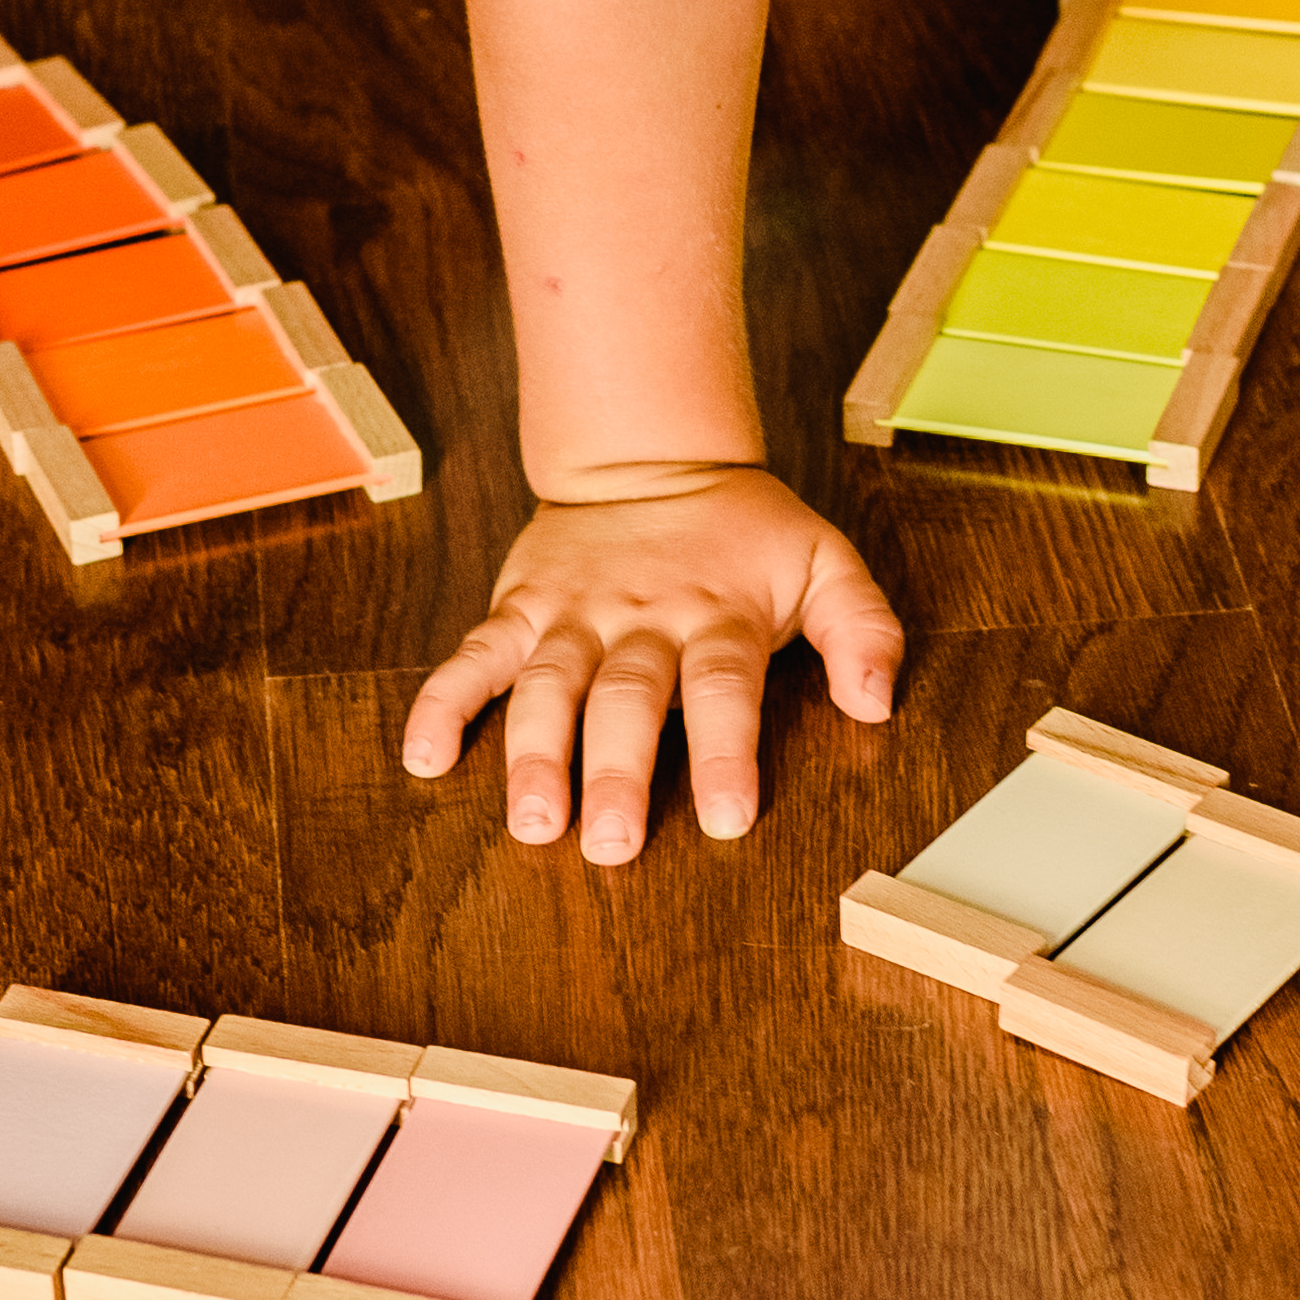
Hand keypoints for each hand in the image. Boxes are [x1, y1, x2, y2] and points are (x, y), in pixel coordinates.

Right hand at [400, 468, 905, 861]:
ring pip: (549, 686)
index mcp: (716, 615)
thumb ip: (862, 628)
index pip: (722, 687)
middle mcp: (640, 619)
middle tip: (611, 844)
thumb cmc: (741, 530)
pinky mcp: (520, 607)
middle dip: (618, 772)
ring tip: (533, 820)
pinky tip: (424, 758)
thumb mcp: (824, 560)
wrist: (649, 455)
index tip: (726, 817)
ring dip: (535, 754)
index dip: (724, 751)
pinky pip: (474, 656)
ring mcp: (573, 615)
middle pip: (628, 697)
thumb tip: (876, 702)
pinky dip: (444, 703)